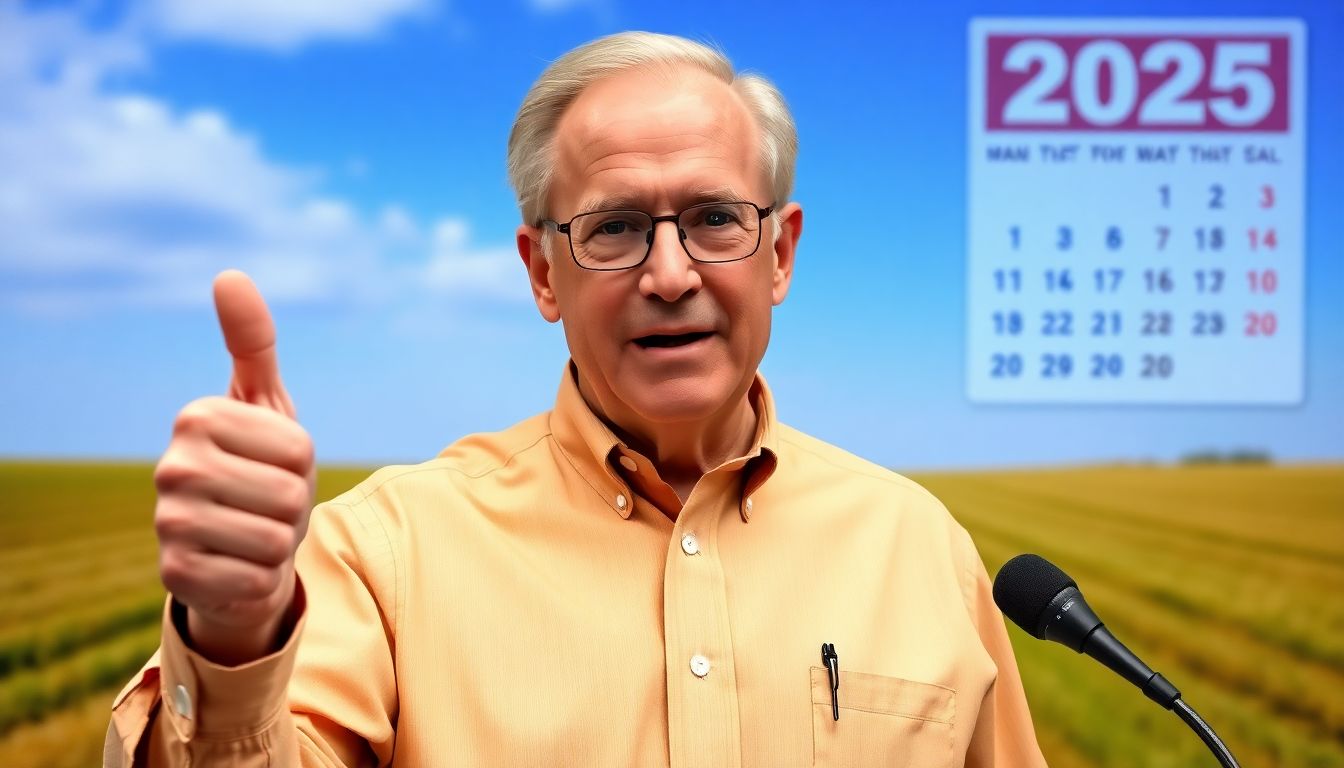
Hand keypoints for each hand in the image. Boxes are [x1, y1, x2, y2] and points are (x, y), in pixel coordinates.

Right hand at [153, 270, 315, 665]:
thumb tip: (229, 275)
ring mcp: (168, 523)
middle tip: (266, 505)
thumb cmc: (259, 465)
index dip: (302, 464)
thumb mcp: (265, 402)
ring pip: (275, 541)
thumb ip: (253, 341)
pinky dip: (261, 578)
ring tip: (255, 532)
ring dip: (279, 544)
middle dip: (294, 507)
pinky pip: (256, 580)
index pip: (300, 449)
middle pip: (290, 495)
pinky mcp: (175, 576)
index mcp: (196, 417)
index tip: (273, 464)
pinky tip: (237, 566)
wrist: (235, 547)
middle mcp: (171, 467)